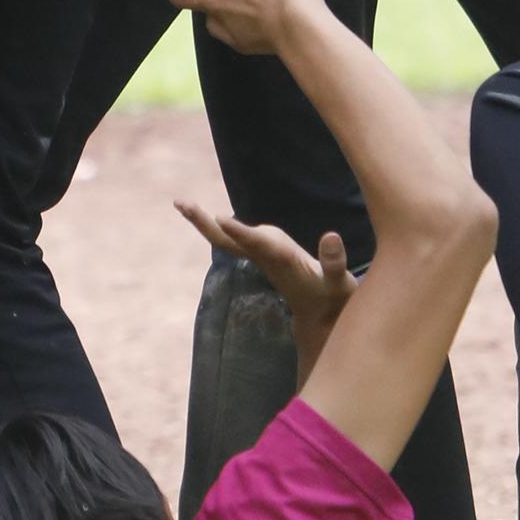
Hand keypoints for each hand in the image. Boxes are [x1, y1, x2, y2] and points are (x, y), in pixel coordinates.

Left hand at [179, 201, 355, 346]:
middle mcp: (266, 258)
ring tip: (182, 203)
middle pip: (228, 242)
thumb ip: (334, 262)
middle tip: (180, 203)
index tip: (220, 218)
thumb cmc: (332, 298)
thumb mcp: (339, 284)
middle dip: (205, 223)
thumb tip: (331, 235)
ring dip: (205, 222)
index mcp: (283, 263)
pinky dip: (222, 226)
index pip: (260, 245)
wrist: (320, 316)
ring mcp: (263, 256)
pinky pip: (238, 238)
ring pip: (228, 239)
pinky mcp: (265, 254)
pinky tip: (209, 216)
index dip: (242, 232)